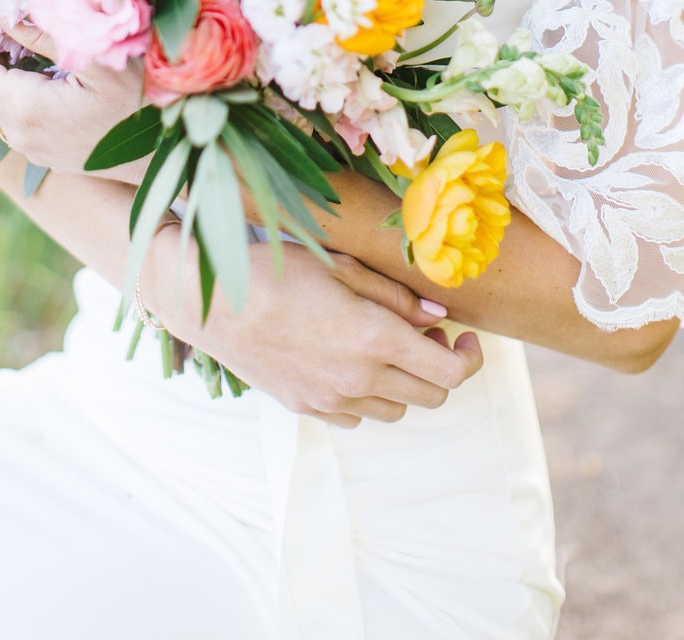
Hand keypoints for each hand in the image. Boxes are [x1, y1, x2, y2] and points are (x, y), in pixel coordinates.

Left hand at [0, 19, 147, 175]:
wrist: (166, 154)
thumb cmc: (141, 100)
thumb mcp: (96, 55)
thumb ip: (43, 32)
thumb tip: (3, 10)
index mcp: (24, 107)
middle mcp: (18, 133)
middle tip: (11, 16)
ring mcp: (29, 148)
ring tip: (27, 40)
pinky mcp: (42, 153)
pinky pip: (9, 116)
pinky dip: (13, 88)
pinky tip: (44, 70)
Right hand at [153, 235, 481, 427]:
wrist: (214, 304)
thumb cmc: (277, 271)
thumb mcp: (343, 268)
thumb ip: (396, 296)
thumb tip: (438, 316)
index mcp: (375, 338)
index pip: (450, 373)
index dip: (469, 357)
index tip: (462, 336)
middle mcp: (359, 378)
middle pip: (432, 396)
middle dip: (441, 367)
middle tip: (427, 336)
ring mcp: (333, 400)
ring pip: (397, 410)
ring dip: (405, 382)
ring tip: (386, 347)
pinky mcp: (309, 409)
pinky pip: (358, 415)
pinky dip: (368, 395)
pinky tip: (350, 361)